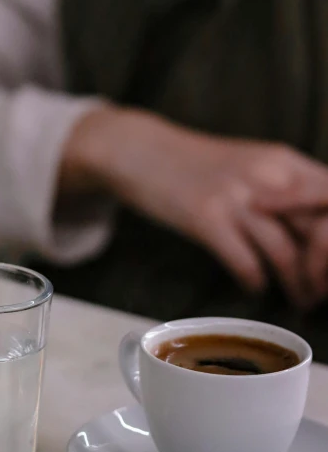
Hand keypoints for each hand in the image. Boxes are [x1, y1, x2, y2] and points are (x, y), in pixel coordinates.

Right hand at [61, 105, 327, 305]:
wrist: (141, 150)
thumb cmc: (196, 164)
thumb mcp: (251, 164)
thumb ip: (286, 188)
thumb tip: (316, 230)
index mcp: (284, 161)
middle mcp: (267, 176)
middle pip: (318, 231)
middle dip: (324, 269)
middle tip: (321, 291)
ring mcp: (236, 196)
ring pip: (285, 253)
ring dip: (296, 286)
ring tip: (298, 301)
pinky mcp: (206, 217)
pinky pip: (245, 261)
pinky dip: (256, 282)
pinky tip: (255, 288)